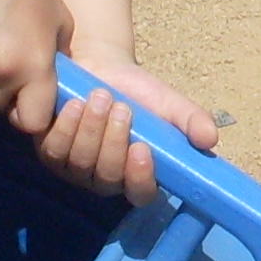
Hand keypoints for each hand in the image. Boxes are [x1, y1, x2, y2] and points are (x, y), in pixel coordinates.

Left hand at [40, 0, 220, 208]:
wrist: (98, 67)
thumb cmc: (137, 91)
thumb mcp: (168, 103)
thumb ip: (191, 120)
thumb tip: (210, 139)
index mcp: (136, 174)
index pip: (140, 194)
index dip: (139, 178)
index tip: (142, 148)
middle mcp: (104, 179)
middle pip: (106, 178)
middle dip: (112, 142)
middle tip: (120, 106)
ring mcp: (75, 169)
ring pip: (79, 164)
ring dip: (90, 130)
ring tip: (100, 97)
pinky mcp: (49, 153)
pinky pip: (54, 150)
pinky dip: (66, 127)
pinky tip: (75, 104)